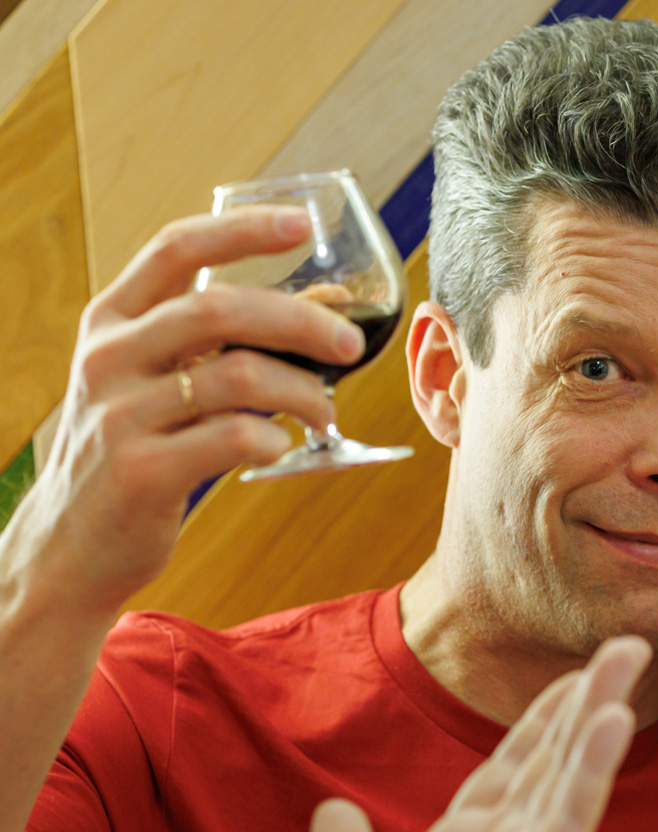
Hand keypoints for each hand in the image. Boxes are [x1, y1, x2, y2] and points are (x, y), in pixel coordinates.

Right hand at [17, 208, 364, 615]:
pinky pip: (233, 439)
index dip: (242, 229)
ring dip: (303, 393)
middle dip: (301, 322)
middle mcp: (109, 358)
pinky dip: (274, 439)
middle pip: (220, 309)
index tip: (301, 223)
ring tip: (324, 411)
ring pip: (239, 377)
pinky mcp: (141, 472)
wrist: (70, 544)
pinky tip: (280, 446)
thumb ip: (214, 347)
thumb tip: (320, 313)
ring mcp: (120, 414)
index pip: (176, 248)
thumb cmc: (133, 451)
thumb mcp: (149, 381)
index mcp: (111, 321)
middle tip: (349, 344)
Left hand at [285, 637, 648, 831]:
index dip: (539, 724)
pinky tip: (613, 723)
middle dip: (585, 701)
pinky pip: (567, 818)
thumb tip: (335, 809)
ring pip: (567, 775)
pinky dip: (591, 768)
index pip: (506, 771)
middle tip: (625, 648)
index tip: (570, 679)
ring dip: (598, 716)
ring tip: (629, 662)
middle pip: (549, 760)